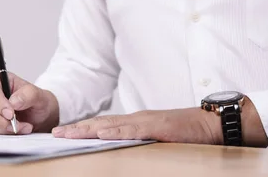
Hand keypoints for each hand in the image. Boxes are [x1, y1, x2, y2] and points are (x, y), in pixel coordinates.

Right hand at [0, 72, 58, 134]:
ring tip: (24, 127)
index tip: (10, 114)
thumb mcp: (37, 94)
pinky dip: (5, 132)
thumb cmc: (36, 100)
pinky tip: (19, 130)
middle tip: (16, 125)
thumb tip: (14, 101)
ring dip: (4, 127)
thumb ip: (28, 95)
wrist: (39, 114)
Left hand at [52, 96, 267, 146]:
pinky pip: (132, 129)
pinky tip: (100, 133)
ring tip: (68, 133)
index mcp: (134, 122)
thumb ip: (138, 141)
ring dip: (87, 129)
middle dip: (76, 128)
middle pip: (100, 123)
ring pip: (110, 124)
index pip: (102, 125)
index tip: (62, 133)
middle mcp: (135, 119)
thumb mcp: (157, 138)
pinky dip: (115, 131)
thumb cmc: (186, 133)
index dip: (81, 129)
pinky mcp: (157, 126)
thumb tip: (119, 149)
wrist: (212, 123)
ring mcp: (145, 121)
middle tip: (55, 133)